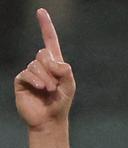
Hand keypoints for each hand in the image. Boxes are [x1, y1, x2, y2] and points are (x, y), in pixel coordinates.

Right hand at [15, 8, 74, 129]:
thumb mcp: (69, 87)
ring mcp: (30, 72)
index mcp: (54, 64)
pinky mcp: (21, 80)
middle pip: (42, 53)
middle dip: (51, 68)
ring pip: (35, 64)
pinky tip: (41, 89)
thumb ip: (65, 71)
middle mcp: (41, 66)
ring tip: (49, 91)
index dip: (46, 26)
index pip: (49, 41)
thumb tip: (55, 62)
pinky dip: (36, 80)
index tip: (41, 11)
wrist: (50, 120)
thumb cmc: (60, 104)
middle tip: (55, 85)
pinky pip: (27, 73)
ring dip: (45, 78)